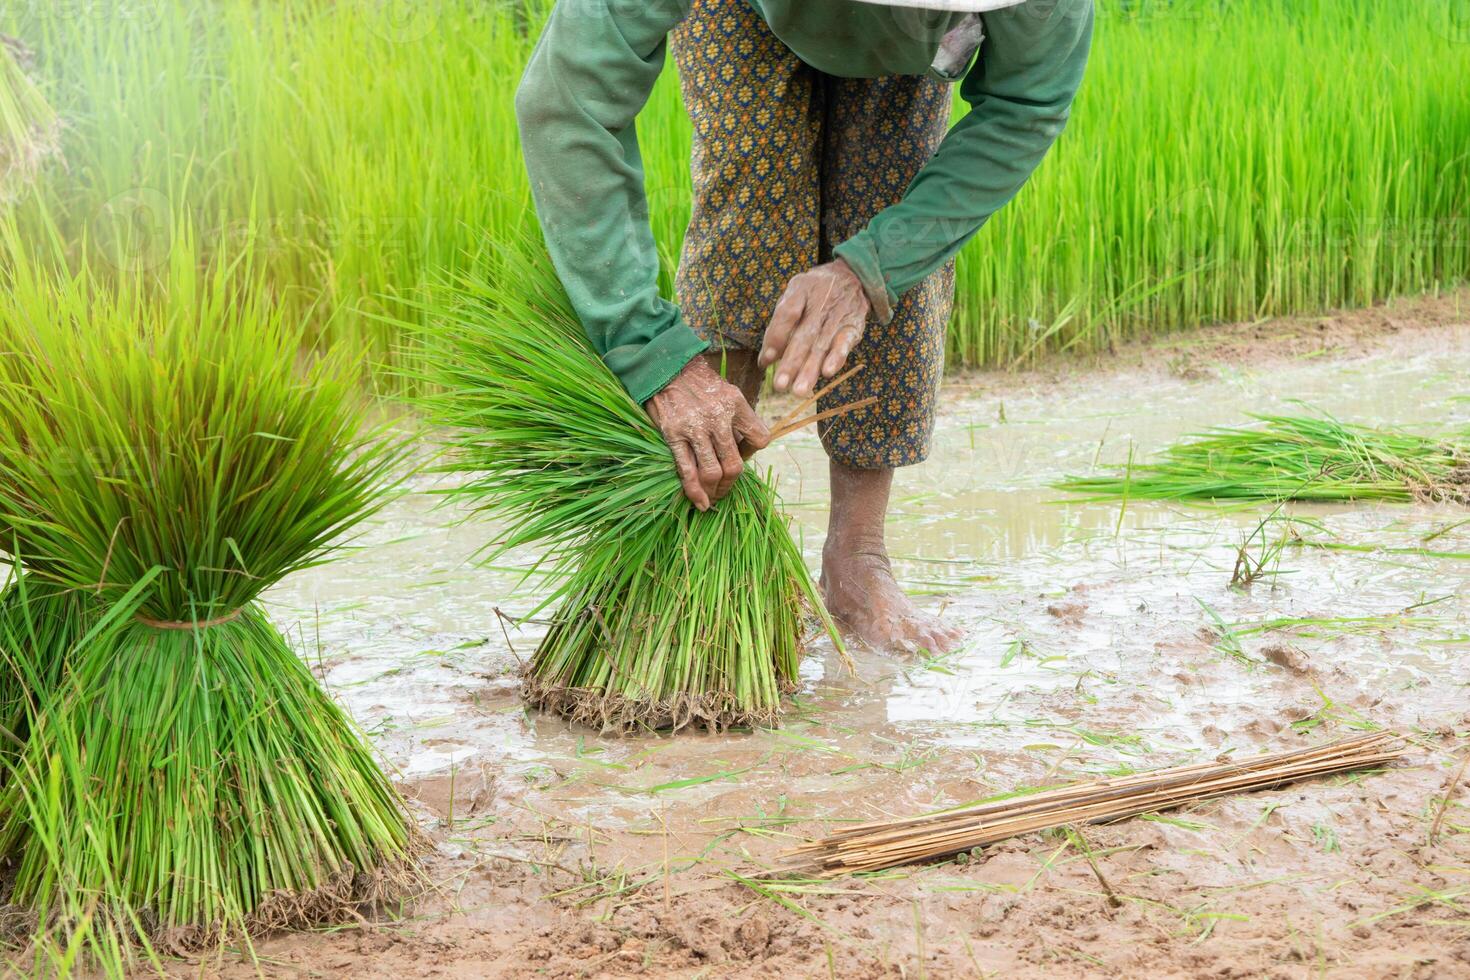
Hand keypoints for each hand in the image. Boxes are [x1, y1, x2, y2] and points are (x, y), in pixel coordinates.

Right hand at [646, 357, 770, 510]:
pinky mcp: (673, 434)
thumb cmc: (698, 383)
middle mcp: (718, 416)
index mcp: (736, 404)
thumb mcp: (727, 391)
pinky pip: (687, 470)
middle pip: (735, 464)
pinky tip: (699, 501)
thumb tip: (742, 450)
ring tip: (712, 498)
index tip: (741, 456)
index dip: (753, 454)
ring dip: (715, 491)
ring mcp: (695, 427)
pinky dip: (694, 491)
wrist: (666, 366)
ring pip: (713, 472)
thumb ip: (737, 418)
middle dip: (732, 483)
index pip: (760, 439)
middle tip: (726, 490)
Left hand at [759, 258, 869, 395]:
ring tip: (799, 389)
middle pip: (804, 336)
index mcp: (802, 291)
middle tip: (780, 385)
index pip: (787, 314)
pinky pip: (845, 342)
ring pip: (822, 345)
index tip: (765, 361)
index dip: (776, 336)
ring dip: (811, 368)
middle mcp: (820, 304)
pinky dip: (837, 356)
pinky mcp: (853, 327)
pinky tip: (828, 372)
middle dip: (791, 362)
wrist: (853, 275)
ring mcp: (838, 316)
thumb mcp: (796, 291)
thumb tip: (767, 358)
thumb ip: (781, 321)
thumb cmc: (816, 289)